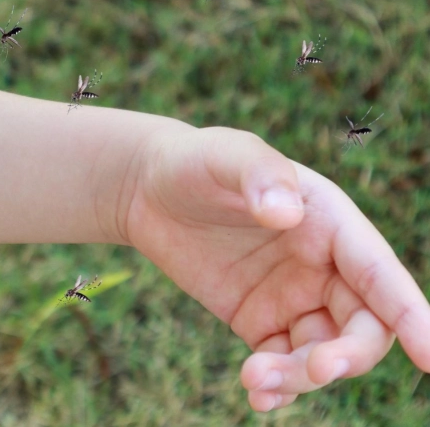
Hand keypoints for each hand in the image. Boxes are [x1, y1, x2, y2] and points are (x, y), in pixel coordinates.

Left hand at [121, 126, 429, 410]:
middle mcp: (322, 264)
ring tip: (255, 379)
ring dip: (301, 377)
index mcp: (330, 221)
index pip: (379, 274)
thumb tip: (287, 214)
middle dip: (346, 356)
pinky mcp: (258, 319)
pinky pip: (281, 362)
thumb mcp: (225, 155)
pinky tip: (258, 396)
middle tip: (313, 369)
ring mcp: (291, 296)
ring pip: (321, 353)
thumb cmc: (194, 162)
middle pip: (362, 327)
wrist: (146, 189)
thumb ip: (259, 174)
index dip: (410, 314)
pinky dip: (277, 386)